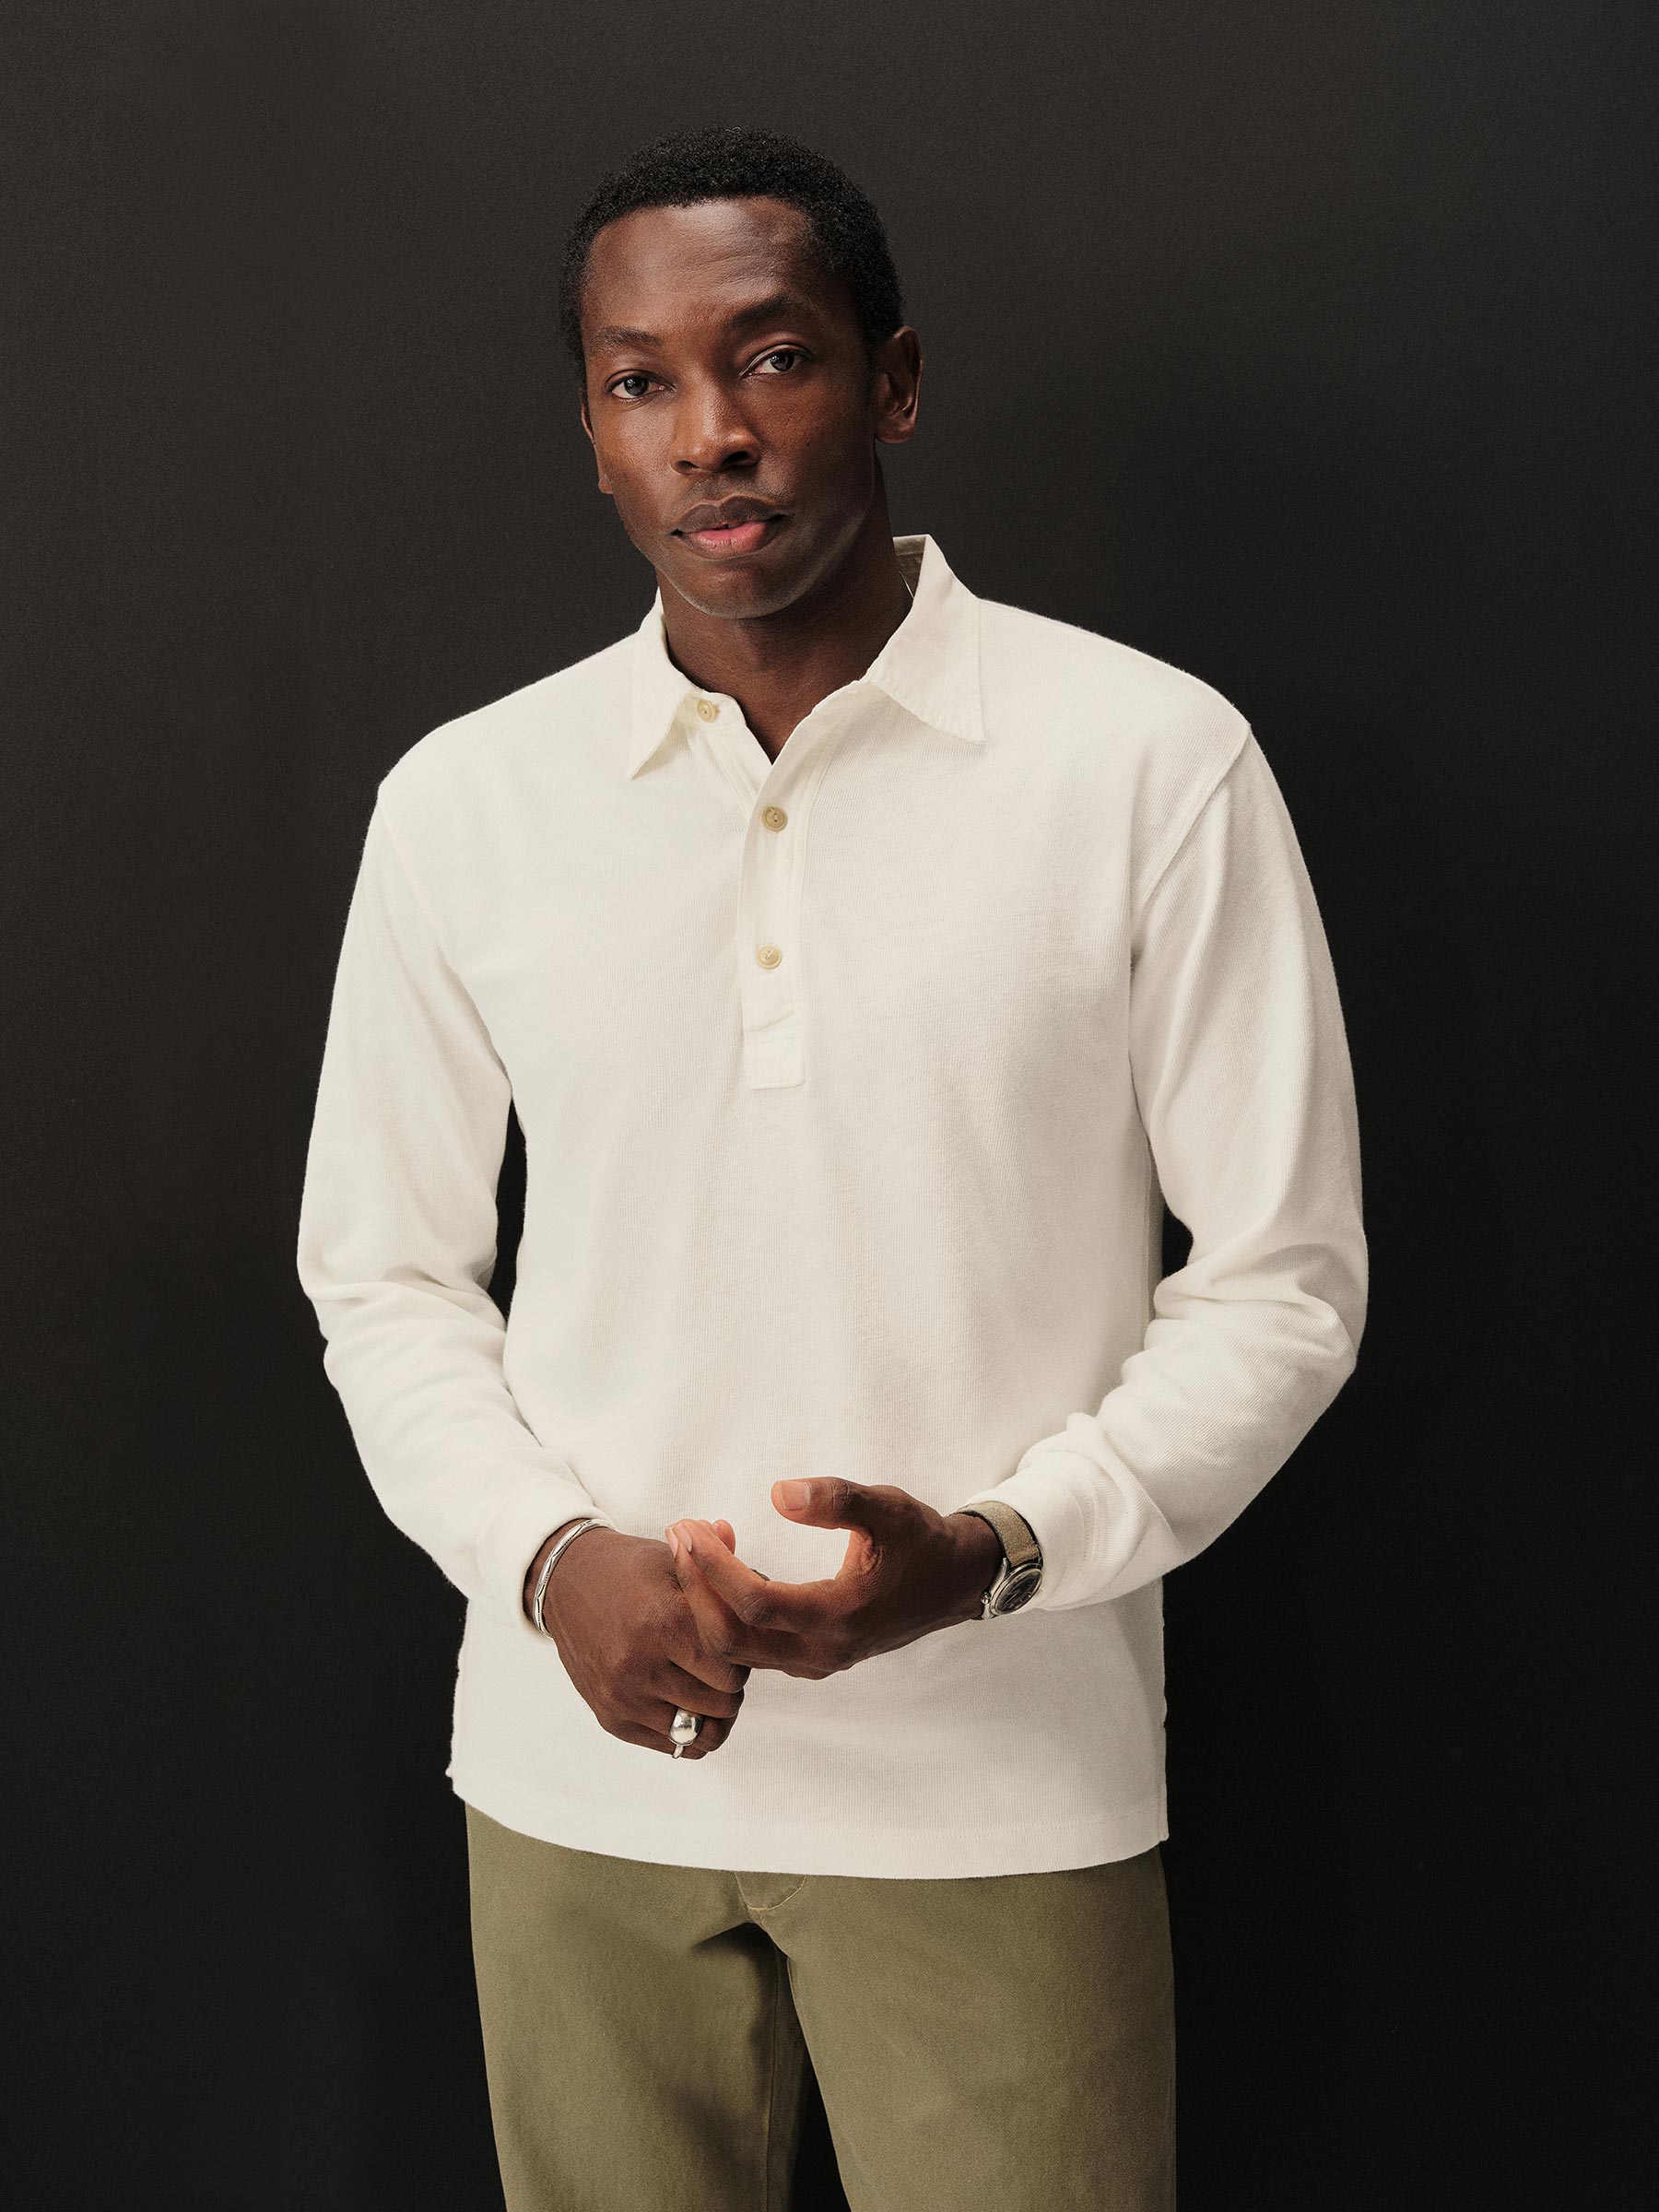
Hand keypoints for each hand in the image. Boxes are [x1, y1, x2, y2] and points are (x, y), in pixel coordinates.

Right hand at [529, 1521, 750, 1758]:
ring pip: (703, 1731)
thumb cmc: (633, 1568)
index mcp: (663, 1619)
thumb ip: (727, 1573)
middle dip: (734, 1682)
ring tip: (706, 1682)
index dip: (746, 1653)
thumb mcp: (678, 1557)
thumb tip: (766, 1583)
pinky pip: (674, 1746)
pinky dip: (690, 1729)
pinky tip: (687, 1700)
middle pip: (725, 1699)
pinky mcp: (611, 1718)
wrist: (566, 1581)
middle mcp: (640, 1663)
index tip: (737, 1639)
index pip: (735, 1662)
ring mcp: (623, 1696)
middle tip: (722, 1661)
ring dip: (715, 1709)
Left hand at [664, 1481, 1000, 1678]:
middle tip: (678, 1533)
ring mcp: (815, 1661)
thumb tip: (778, 1493)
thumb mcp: (887, 1507)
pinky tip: (723, 1567)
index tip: (689, 1527)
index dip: (713, 1567)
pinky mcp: (811, 1657)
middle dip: (695, 1586)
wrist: (955, 1582)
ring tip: (693, 1543)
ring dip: (706, 1600)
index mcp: (839, 1618)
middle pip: (731, 1638)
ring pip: (737, 1650)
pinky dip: (726, 1611)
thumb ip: (837, 1499)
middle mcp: (822, 1651)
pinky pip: (752, 1647)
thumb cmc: (921, 1541)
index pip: (754, 1603)